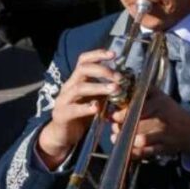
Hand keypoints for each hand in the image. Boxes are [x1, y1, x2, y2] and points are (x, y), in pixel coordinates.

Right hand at [37, 49, 123, 168]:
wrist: (63, 134)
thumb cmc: (82, 113)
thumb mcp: (96, 98)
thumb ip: (106, 90)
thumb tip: (127, 82)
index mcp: (77, 80)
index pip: (83, 60)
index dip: (97, 54)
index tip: (114, 54)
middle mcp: (69, 87)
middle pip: (82, 70)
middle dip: (102, 71)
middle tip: (120, 78)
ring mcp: (63, 100)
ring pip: (78, 88)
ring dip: (99, 87)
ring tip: (115, 89)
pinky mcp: (62, 115)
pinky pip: (73, 109)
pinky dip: (86, 108)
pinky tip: (97, 108)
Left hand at [110, 90, 189, 159]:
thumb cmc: (173, 113)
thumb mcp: (162, 97)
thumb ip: (146, 90)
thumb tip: (126, 87)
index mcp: (159, 105)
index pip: (135, 110)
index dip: (120, 115)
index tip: (114, 117)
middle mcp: (161, 120)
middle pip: (134, 126)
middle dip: (120, 128)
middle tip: (115, 128)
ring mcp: (163, 135)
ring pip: (139, 140)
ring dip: (125, 140)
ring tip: (118, 138)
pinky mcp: (163, 148)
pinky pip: (145, 152)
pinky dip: (134, 152)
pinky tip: (128, 148)